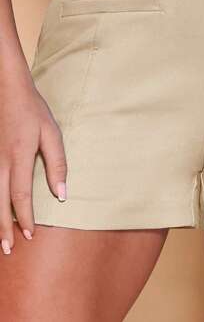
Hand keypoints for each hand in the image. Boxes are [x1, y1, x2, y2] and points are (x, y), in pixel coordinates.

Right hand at [0, 74, 66, 254]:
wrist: (7, 89)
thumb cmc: (32, 111)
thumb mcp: (51, 134)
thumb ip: (57, 164)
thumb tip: (61, 195)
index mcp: (19, 157)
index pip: (20, 196)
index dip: (25, 218)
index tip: (30, 236)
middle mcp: (0, 162)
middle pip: (0, 202)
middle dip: (4, 228)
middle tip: (7, 250)